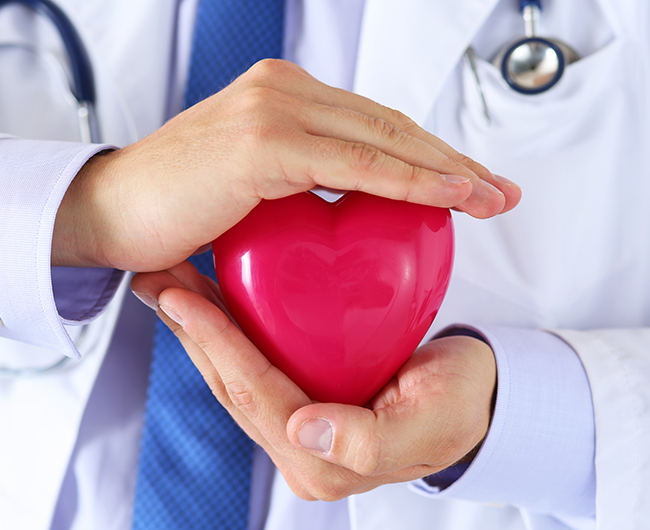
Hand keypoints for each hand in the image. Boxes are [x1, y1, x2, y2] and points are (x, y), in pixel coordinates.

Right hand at [53, 59, 519, 269]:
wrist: (108, 212)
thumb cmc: (177, 207)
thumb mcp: (255, 189)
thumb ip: (301, 187)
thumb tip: (342, 217)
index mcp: (284, 99)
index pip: (374, 124)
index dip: (428, 155)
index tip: (470, 185)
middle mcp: (283, 90)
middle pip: (390, 126)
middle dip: (452, 161)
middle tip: (497, 192)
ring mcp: (274, 110)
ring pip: (383, 139)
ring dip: (444, 170)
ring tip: (488, 198)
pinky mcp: (263, 142)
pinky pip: (354, 165)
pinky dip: (406, 182)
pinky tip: (447, 198)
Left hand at [131, 262, 496, 500]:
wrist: (475, 395)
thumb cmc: (457, 406)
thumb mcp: (428, 423)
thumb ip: (367, 442)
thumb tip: (304, 431)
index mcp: (322, 462)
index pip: (255, 396)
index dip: (219, 346)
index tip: (184, 299)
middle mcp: (300, 445)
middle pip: (231, 384)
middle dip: (192, 333)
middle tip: (158, 281)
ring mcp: (299, 419)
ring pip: (235, 370)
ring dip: (200, 326)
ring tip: (168, 281)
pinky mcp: (305, 391)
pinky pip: (257, 356)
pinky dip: (231, 324)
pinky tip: (213, 292)